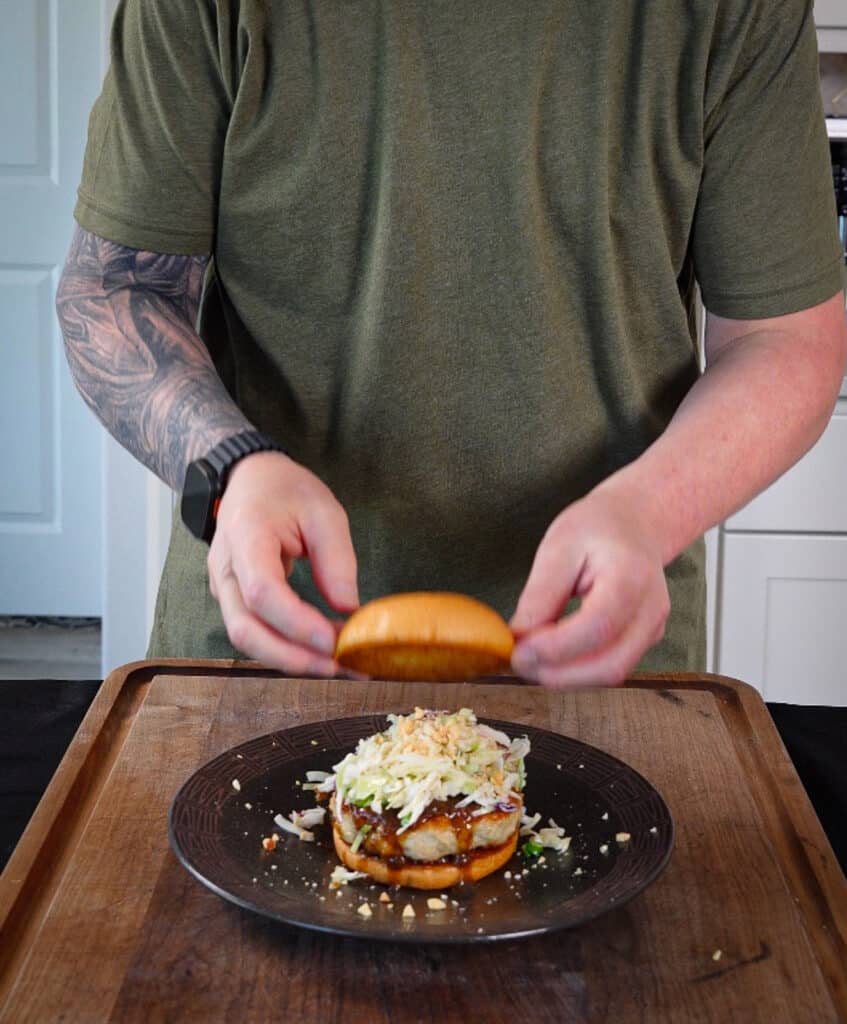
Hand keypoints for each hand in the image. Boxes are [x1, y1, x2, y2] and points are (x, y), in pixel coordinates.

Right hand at [207, 451, 359, 675]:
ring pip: (245, 638)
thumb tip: (348, 609)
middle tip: (336, 665)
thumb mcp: (324, 511)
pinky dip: (283, 647)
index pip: (262, 591)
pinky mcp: (232, 599)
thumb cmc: (286, 491)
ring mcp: (223, 586)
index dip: (295, 623)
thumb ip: (336, 559)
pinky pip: (253, 631)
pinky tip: (317, 651)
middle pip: (245, 628)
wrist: (250, 479)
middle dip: (291, 656)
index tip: (332, 640)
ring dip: (288, 658)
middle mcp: (226, 567)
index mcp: (246, 535)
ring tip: (334, 663)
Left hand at [509, 486, 669, 687]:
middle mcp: (651, 609)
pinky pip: (610, 667)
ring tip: (530, 659)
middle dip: (559, 673)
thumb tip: (518, 638)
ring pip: (611, 673)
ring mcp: (652, 629)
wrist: (635, 523)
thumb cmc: (597, 528)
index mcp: (631, 577)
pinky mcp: (643, 641)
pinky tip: (551, 656)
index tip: (518, 650)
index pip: (598, 625)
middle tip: (518, 661)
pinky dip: (578, 671)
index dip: (557, 647)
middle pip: (611, 664)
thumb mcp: (559, 547)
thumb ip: (540, 594)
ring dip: (566, 677)